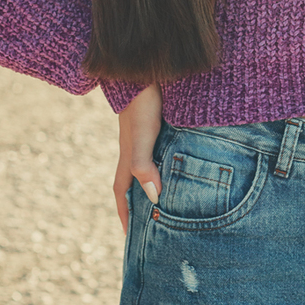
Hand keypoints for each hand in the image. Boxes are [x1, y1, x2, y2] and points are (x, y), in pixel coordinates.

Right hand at [114, 80, 162, 233]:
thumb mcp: (142, 135)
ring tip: (170, 201)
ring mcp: (147, 135)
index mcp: (127, 155)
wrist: (144, 68)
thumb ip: (144, 165)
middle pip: (135, 181)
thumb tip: (154, 197)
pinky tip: (181, 164)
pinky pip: (162, 152)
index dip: (125, 213)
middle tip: (151, 225)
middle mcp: (135, 148)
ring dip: (155, 184)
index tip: (129, 237)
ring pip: (149, 166)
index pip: (122, 191)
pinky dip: (167, 164)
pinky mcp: (159, 124)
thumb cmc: (142, 102)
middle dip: (139, 204)